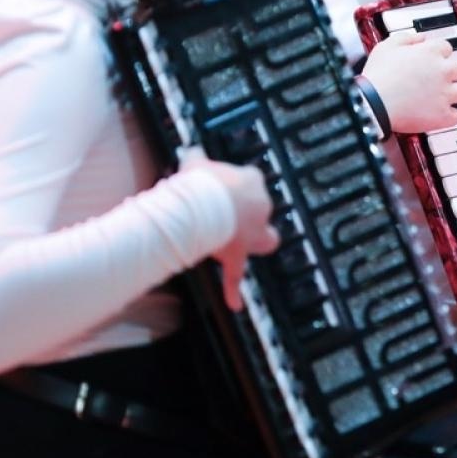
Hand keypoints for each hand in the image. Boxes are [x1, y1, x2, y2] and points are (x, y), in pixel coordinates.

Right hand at [200, 161, 279, 310]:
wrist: (205, 205)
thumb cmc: (203, 183)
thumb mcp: (196, 163)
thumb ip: (196, 158)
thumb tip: (191, 153)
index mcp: (251, 181)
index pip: (251, 180)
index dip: (238, 185)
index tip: (223, 187)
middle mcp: (259, 207)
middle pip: (262, 211)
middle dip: (251, 215)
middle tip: (233, 216)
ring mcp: (251, 233)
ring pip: (265, 240)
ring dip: (256, 243)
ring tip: (241, 247)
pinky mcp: (239, 254)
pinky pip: (237, 275)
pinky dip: (234, 290)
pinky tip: (235, 304)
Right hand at [360, 30, 456, 133]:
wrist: (373, 103)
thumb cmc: (378, 75)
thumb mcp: (387, 46)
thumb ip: (407, 38)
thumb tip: (420, 38)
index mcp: (431, 51)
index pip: (446, 48)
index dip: (438, 55)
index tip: (432, 62)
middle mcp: (443, 70)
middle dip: (449, 74)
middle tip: (436, 80)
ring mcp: (445, 93)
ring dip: (455, 93)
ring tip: (442, 97)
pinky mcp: (443, 115)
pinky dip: (450, 116)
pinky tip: (439, 114)